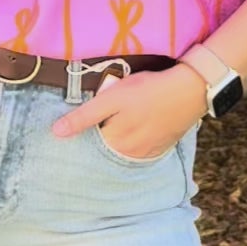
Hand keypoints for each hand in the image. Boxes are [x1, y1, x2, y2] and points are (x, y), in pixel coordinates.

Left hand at [51, 63, 206, 160]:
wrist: (189, 90)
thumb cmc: (148, 90)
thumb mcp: (112, 98)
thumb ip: (84, 117)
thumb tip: (56, 132)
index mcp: (114, 143)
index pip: (87, 146)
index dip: (82, 133)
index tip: (79, 124)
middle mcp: (129, 155)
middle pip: (104, 150)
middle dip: (98, 138)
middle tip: (106, 116)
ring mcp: (146, 154)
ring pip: (121, 152)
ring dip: (116, 141)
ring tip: (122, 120)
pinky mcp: (160, 148)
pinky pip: (139, 151)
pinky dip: (132, 142)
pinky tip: (136, 126)